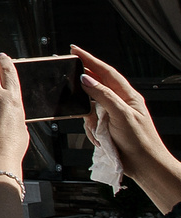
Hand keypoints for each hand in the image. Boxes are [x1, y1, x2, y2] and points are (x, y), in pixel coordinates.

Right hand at [78, 45, 180, 206]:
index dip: (90, 60)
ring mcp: (113, 115)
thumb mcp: (121, 115)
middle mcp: (120, 103)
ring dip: (90, 118)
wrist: (146, 166)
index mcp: (128, 96)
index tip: (74, 51)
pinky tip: (100, 138)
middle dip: (85, 88)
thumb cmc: (141, 142)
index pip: (106, 71)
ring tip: (99, 130)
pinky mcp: (107, 128)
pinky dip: (92, 129)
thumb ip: (103, 95)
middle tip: (72, 85)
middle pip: (97, 86)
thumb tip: (87, 78)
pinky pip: (91, 122)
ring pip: (90, 106)